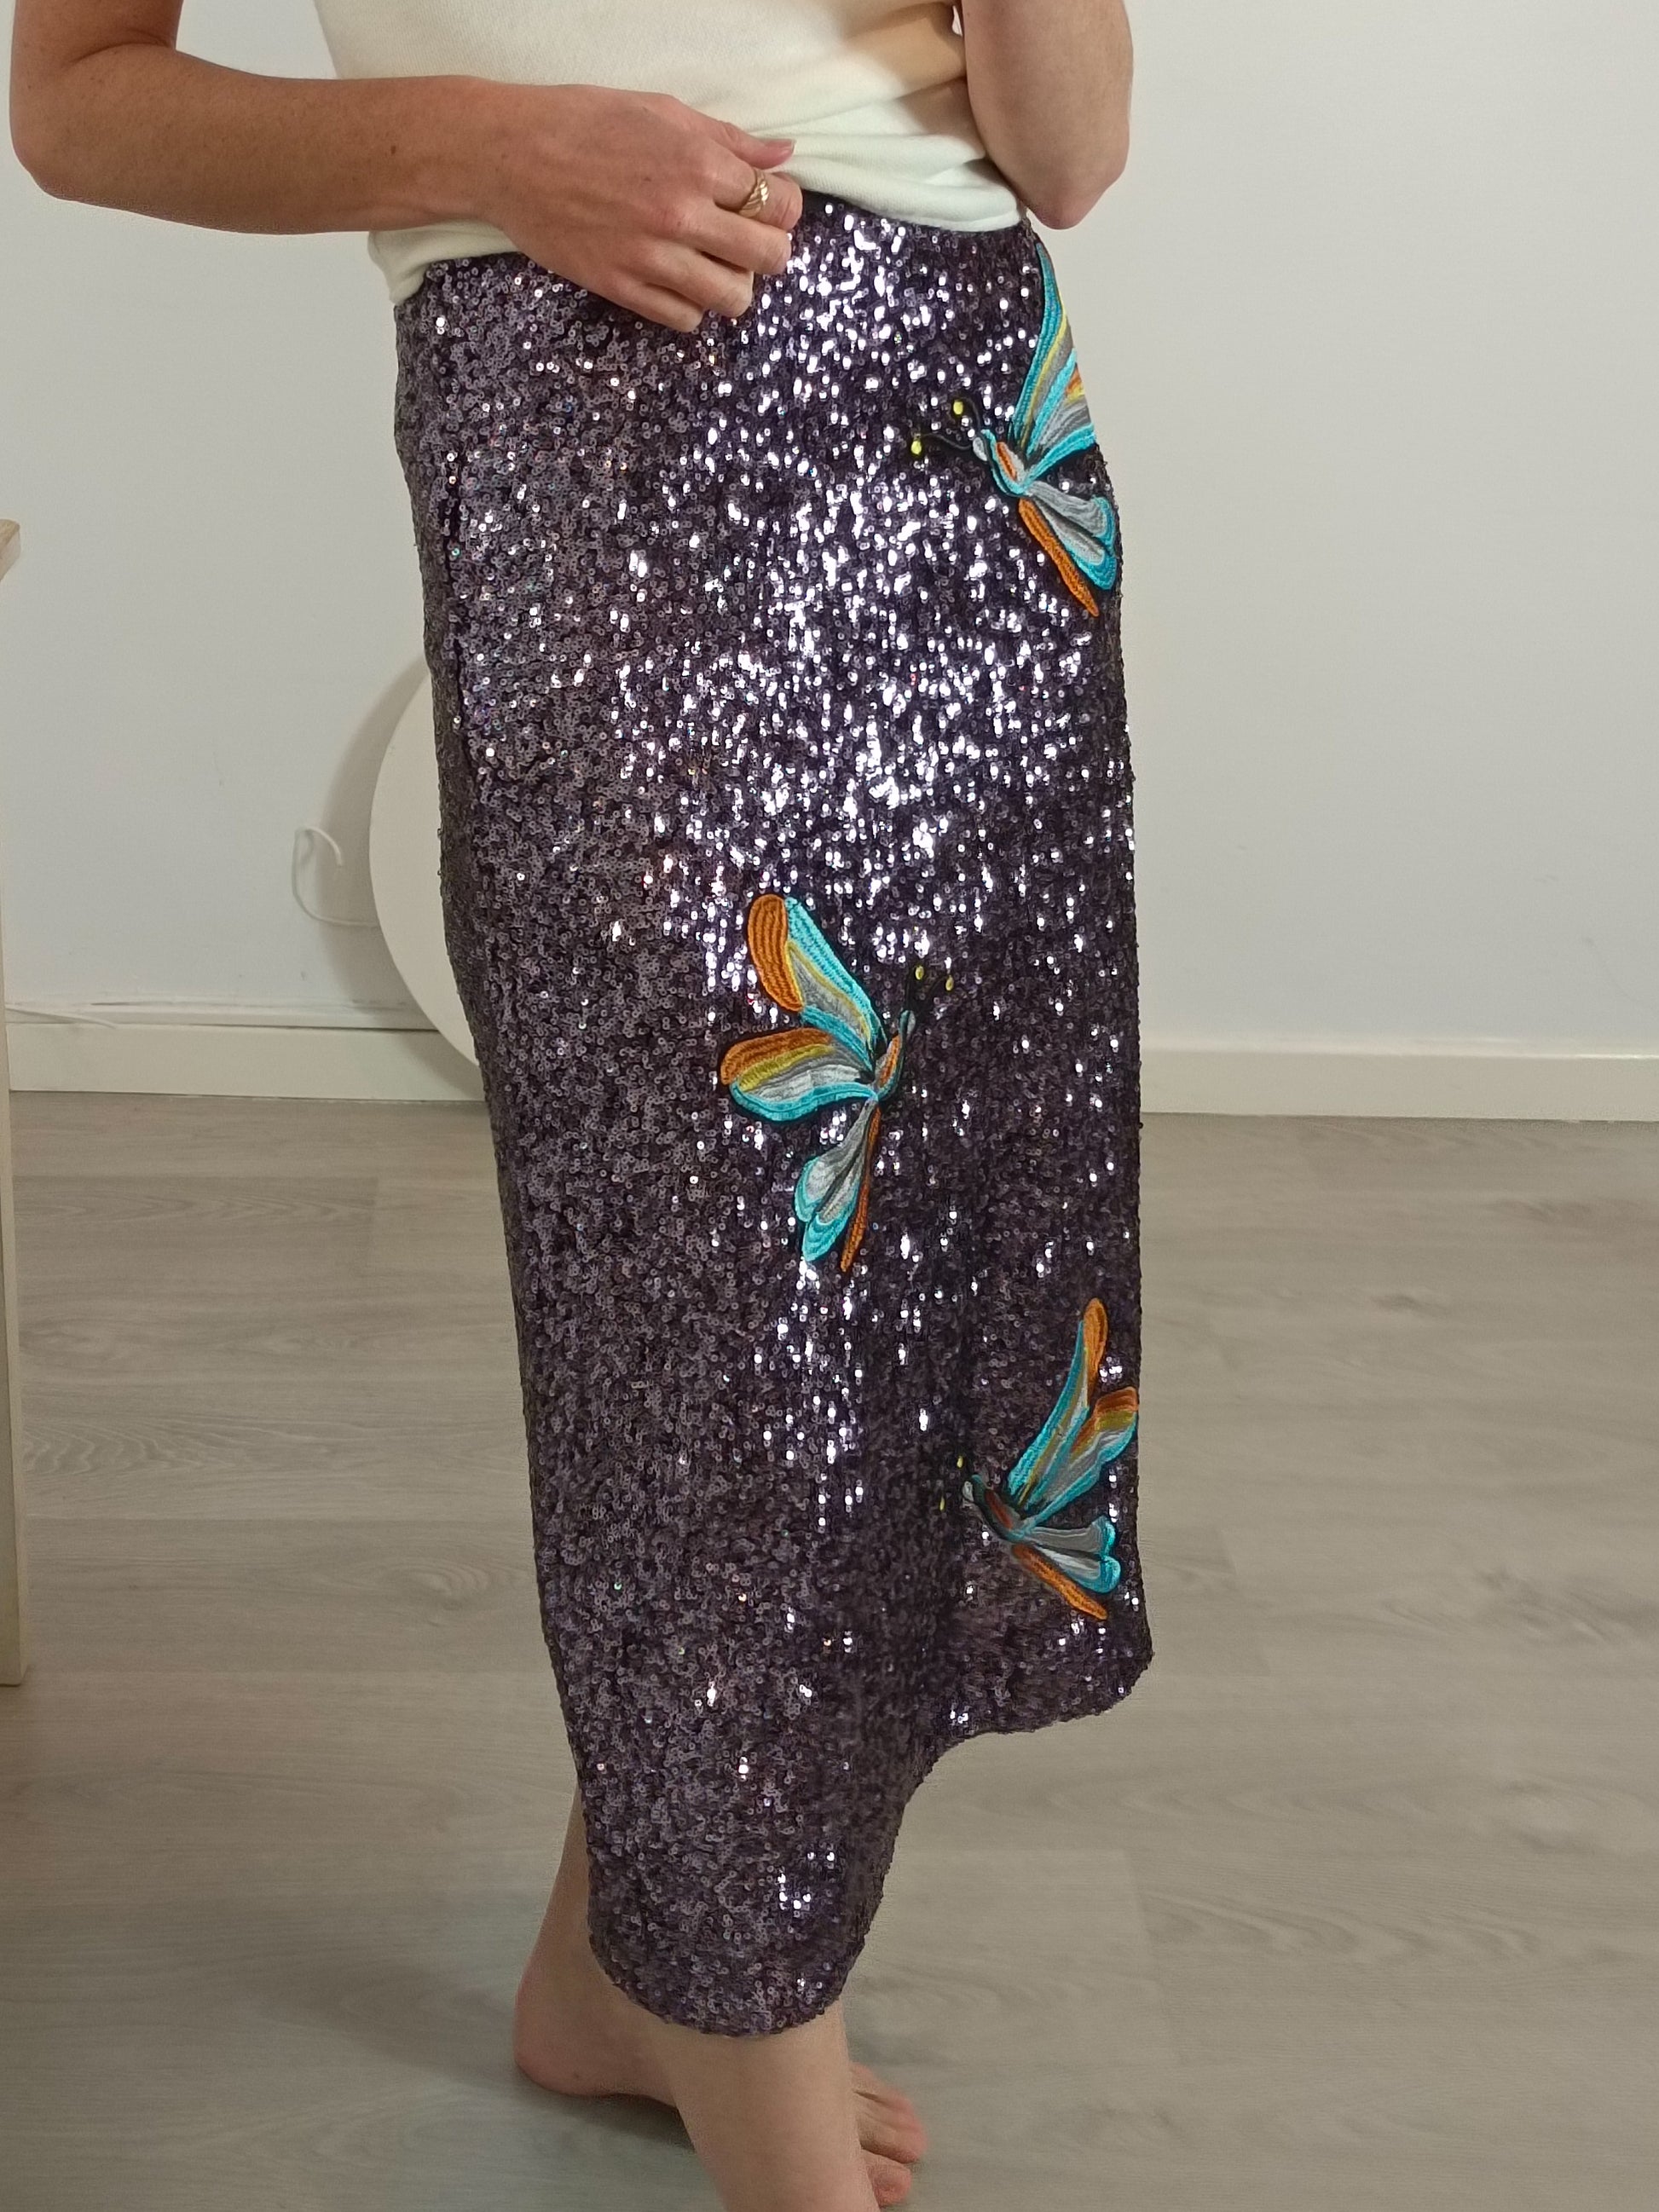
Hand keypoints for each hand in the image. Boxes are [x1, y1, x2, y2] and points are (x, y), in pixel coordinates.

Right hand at [470, 82, 801, 329]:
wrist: (509, 155)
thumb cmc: (583, 122)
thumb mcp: (662, 111)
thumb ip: (729, 139)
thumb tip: (782, 155)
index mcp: (697, 164)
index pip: (779, 205)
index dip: (784, 208)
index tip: (769, 207)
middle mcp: (681, 215)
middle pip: (769, 258)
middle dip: (770, 251)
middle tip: (749, 242)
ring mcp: (651, 258)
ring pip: (732, 299)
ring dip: (735, 287)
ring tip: (716, 267)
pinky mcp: (621, 288)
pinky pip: (684, 320)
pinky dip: (693, 307)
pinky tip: (679, 283)